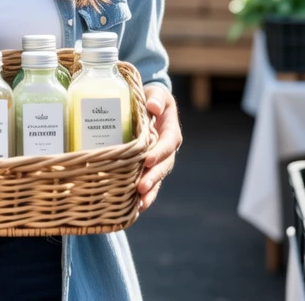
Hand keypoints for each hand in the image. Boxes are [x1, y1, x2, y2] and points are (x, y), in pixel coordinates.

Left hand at [137, 85, 181, 210]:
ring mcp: (158, 161)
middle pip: (163, 166)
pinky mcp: (148, 167)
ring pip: (157, 179)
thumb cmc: (151, 98)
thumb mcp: (157, 94)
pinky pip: (148, 183)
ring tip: (140, 205)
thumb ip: (156, 99)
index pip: (167, 144)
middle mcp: (167, 150)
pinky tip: (134, 209)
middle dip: (153, 178)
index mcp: (171, 132)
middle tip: (141, 188)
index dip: (159, 153)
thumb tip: (152, 106)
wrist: (147, 106)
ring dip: (150, 192)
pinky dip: (143, 196)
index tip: (147, 160)